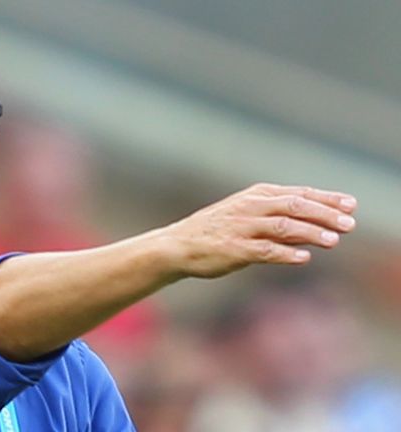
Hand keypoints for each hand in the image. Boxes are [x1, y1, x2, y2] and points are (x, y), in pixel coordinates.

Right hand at [157, 183, 356, 278]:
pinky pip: (264, 250)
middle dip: (324, 214)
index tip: (351, 205)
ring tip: (334, 240)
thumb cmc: (218, 230)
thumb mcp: (247, 213)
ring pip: (283, 226)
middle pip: (294, 206)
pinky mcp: (234, 249)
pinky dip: (285, 253)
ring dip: (311, 232)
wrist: (179, 244)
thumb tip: (320, 221)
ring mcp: (242, 228)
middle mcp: (251, 208)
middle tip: (349, 224)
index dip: (326, 199)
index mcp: (256, 195)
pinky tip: (304, 257)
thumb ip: (279, 215)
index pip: (298, 193)